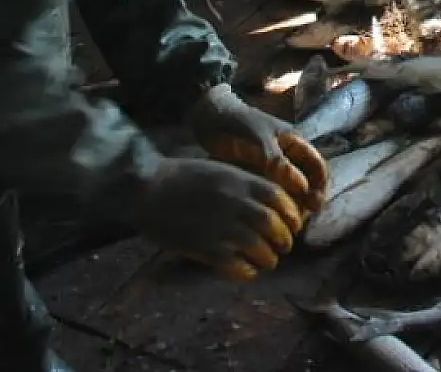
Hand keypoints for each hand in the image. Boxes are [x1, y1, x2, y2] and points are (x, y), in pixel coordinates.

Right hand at [132, 157, 304, 280]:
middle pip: (273, 225)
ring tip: (268, 261)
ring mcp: (221, 226)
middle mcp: (236, 202)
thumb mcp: (219, 169)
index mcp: (240, 181)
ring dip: (268, 257)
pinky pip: (235, 264)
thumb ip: (242, 184)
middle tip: (284, 246)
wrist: (146, 189)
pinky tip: (248, 271)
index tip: (294, 224)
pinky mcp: (205, 247)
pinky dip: (246, 271)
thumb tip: (265, 202)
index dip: (291, 214)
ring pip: (259, 247)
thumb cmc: (180, 176)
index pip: (280, 199)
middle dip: (284, 239)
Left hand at [189, 85, 329, 211]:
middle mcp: (286, 159)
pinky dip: (269, 206)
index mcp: (294, 144)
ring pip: (287, 192)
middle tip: (297, 219)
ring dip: (287, 206)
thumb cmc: (239, 124)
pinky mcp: (254, 178)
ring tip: (282, 221)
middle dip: (304, 201)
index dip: (320, 185)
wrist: (209, 119)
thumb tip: (302, 188)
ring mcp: (270, 169)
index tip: (314, 204)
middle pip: (304, 183)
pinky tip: (264, 216)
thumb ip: (279, 163)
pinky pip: (267, 195)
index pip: (317, 166)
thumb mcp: (260, 141)